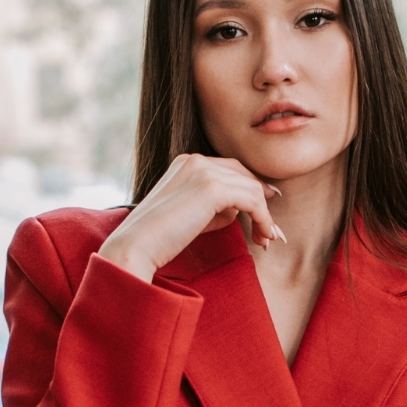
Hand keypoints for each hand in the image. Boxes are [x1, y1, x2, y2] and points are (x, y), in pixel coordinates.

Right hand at [97, 153, 282, 281]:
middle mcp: (195, 160)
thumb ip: (216, 205)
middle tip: (270, 231)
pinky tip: (263, 236)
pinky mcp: (212, 188)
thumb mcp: (192, 214)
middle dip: (262, 202)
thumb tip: (243, 209)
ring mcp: (203, 171)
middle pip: (244, 175)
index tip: (264, 216)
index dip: (251, 191)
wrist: (136, 246)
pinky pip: (252, 200)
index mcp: (187, 163)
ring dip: (264, 216)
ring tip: (265, 240)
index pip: (230, 170)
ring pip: (252, 188)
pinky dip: (262, 218)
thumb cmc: (160, 238)